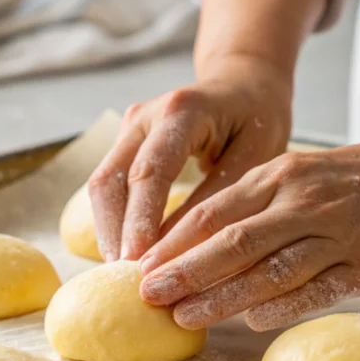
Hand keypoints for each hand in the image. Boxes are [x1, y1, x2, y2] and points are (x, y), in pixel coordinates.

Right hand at [86, 56, 292, 261]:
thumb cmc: (257, 118)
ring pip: (102, 186)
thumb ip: (215, 201)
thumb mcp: (254, 157)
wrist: (242, 83)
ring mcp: (128, 129)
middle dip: (116, 233)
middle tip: (126, 277)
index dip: (139, 220)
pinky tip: (126, 252)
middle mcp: (144, 117)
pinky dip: (115, 221)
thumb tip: (178, 253)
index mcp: (180, 111)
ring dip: (109, 230)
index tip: (137, 262)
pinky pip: (110, 186)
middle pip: (112, 181)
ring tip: (123, 272)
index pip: (150, 172)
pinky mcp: (124, 144)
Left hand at [136, 134, 359, 330]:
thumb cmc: (354, 182)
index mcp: (278, 177)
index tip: (138, 267)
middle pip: (233, 241)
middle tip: (146, 295)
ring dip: (223, 295)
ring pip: (270, 268)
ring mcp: (337, 233)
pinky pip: (320, 287)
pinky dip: (285, 304)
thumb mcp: (297, 176)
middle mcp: (302, 202)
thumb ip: (249, 205)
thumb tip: (188, 242)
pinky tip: (252, 321)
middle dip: (185, 270)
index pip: (213, 212)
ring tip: (184, 316)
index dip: (173, 242)